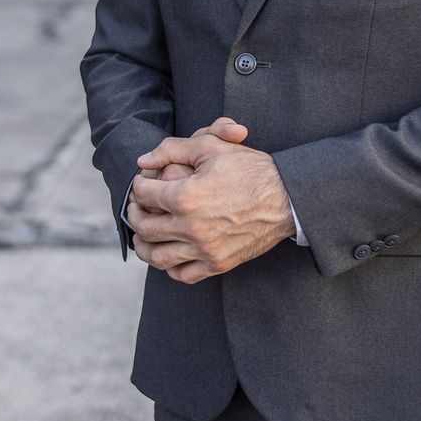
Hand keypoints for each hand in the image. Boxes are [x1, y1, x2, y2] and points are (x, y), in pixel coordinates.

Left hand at [126, 124, 292, 283]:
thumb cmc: (249, 169)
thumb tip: (141, 161)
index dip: (138, 186)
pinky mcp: (217, 264)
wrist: (286, 198)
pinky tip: (169, 252)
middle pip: (144, 226)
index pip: (144, 194)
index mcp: (185, 196)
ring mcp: (203, 249)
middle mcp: (190, 227)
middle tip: (136, 207)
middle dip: (134, 214)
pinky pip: (181, 273)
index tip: (141, 184)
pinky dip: (169, 266)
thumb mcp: (211, 147)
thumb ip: (171, 149)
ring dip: (143, 245)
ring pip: (156, 256)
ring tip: (143, 234)